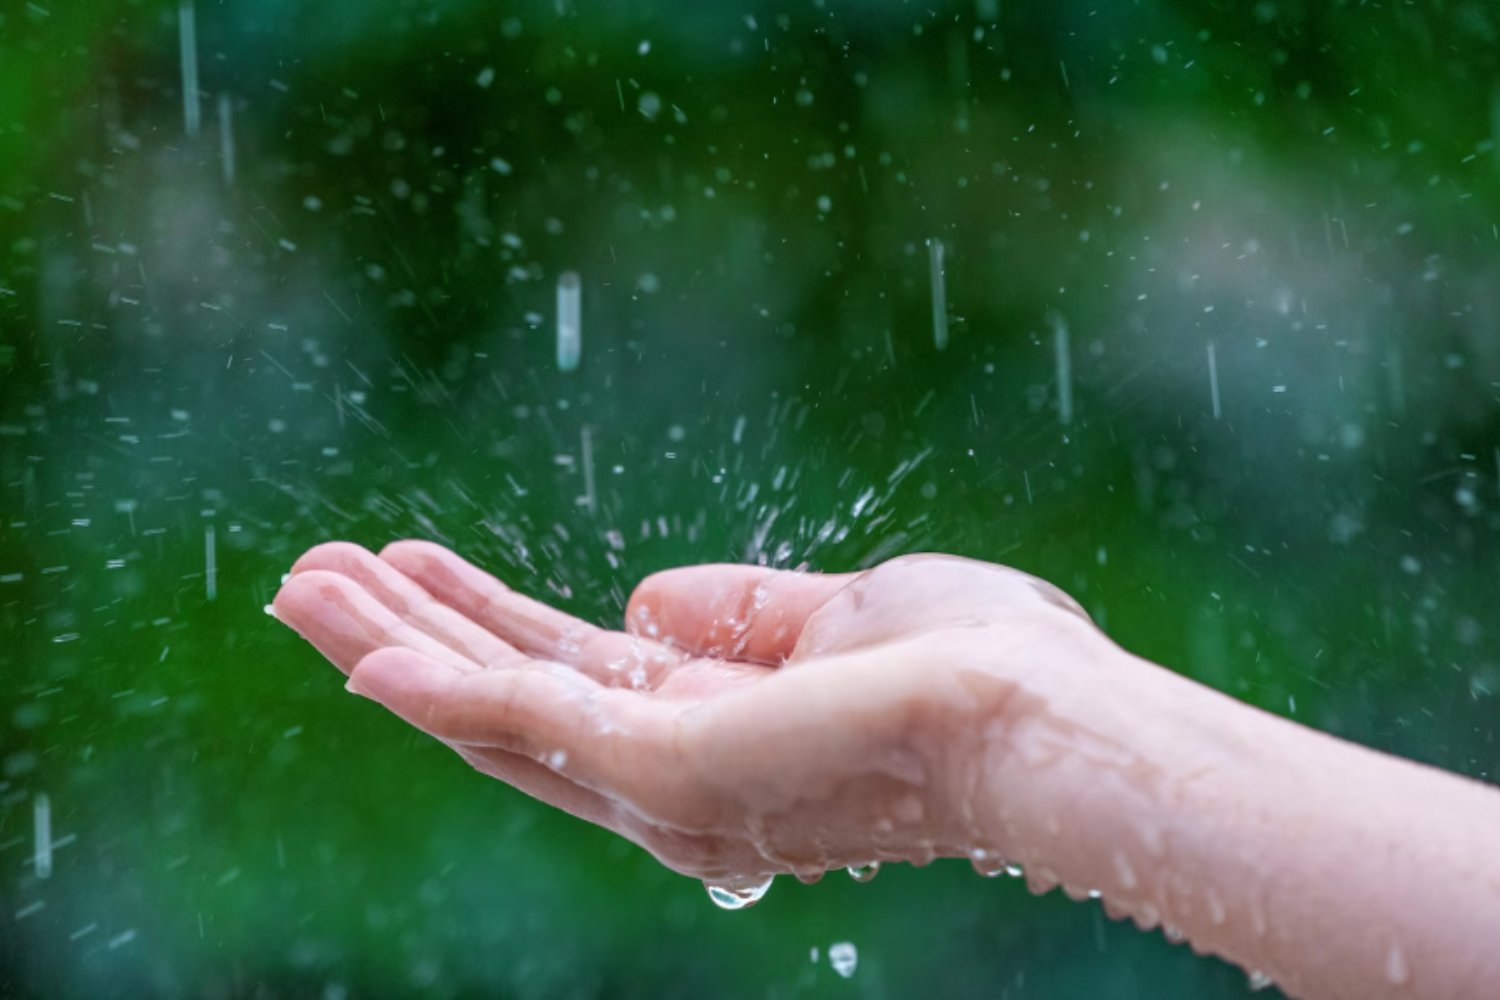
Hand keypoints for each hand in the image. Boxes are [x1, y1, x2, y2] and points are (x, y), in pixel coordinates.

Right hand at [272, 541, 1108, 890]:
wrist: (1041, 714)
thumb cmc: (972, 664)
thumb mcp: (834, 614)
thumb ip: (736, 613)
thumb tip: (644, 595)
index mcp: (715, 732)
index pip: (569, 676)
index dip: (484, 620)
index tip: (415, 565)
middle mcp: (674, 776)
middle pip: (506, 702)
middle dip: (407, 636)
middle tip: (311, 577)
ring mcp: (664, 783)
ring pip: (492, 713)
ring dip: (391, 649)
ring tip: (302, 586)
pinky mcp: (664, 770)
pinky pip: (524, 726)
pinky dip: (436, 690)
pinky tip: (365, 651)